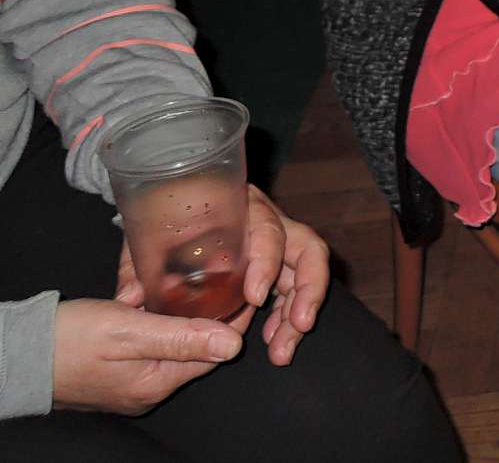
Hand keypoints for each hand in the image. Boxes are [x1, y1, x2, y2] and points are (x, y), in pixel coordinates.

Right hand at [51, 298, 241, 413]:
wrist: (17, 356)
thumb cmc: (68, 341)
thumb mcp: (128, 331)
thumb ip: (180, 337)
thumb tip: (233, 345)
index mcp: (157, 382)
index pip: (214, 350)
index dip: (233, 319)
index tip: (248, 289)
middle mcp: (149, 389)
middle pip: (198, 349)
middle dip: (212, 316)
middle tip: (226, 280)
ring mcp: (133, 383)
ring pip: (176, 345)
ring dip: (187, 318)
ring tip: (200, 285)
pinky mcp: (118, 374)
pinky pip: (154, 347)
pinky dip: (163, 324)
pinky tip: (163, 302)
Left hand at [115, 184, 329, 365]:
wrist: (171, 206)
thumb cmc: (162, 218)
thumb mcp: (146, 237)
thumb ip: (139, 267)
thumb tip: (132, 296)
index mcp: (241, 207)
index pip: (268, 229)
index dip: (267, 262)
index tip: (255, 297)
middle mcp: (266, 223)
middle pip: (307, 249)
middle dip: (308, 291)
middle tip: (298, 327)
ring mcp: (274, 246)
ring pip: (305, 274)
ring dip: (298, 314)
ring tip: (281, 351)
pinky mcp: (273, 267)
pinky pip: (291, 291)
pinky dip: (286, 318)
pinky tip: (273, 342)